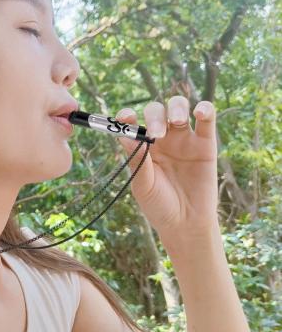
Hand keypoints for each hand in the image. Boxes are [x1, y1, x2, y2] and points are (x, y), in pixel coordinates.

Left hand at [114, 96, 218, 252]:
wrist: (185, 223)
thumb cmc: (159, 205)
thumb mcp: (143, 185)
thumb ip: (137, 160)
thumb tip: (124, 136)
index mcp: (141, 145)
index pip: (132, 122)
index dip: (127, 115)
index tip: (125, 117)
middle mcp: (161, 138)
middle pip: (156, 111)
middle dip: (155, 117)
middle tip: (156, 135)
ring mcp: (184, 139)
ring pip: (178, 107)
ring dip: (176, 108)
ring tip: (177, 121)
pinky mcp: (205, 144)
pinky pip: (207, 120)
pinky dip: (205, 109)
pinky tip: (200, 112)